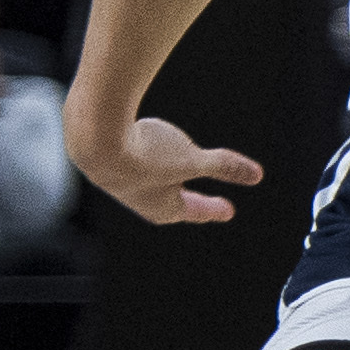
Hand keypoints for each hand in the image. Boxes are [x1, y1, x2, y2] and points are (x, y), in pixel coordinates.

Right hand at [76, 111, 266, 225]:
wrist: (94, 138)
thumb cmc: (144, 157)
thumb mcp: (194, 161)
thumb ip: (224, 166)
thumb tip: (255, 175)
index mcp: (162, 207)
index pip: (193, 212)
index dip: (212, 209)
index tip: (226, 210)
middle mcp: (138, 197)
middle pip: (167, 202)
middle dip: (184, 201)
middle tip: (199, 203)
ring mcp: (119, 177)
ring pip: (145, 182)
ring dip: (159, 179)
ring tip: (169, 177)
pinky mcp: (105, 156)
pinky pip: (130, 160)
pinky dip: (141, 156)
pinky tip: (140, 147)